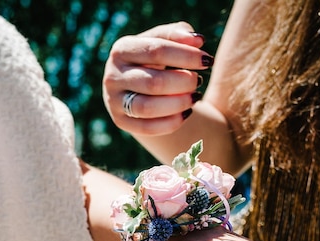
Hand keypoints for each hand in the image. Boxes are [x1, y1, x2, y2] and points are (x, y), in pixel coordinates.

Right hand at [102, 22, 211, 136]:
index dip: (186, 56)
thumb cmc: (154, 58)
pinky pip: (147, 128)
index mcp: (122, 49)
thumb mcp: (163, 40)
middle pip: (153, 82)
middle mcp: (113, 75)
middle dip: (183, 83)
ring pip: (148, 108)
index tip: (207, 60)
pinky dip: (171, 123)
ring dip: (178, 104)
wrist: (136, 84)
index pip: (156, 51)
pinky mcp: (121, 121)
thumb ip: (179, 34)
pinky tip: (186, 113)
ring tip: (195, 97)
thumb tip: (197, 40)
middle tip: (198, 81)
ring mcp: (114, 101)